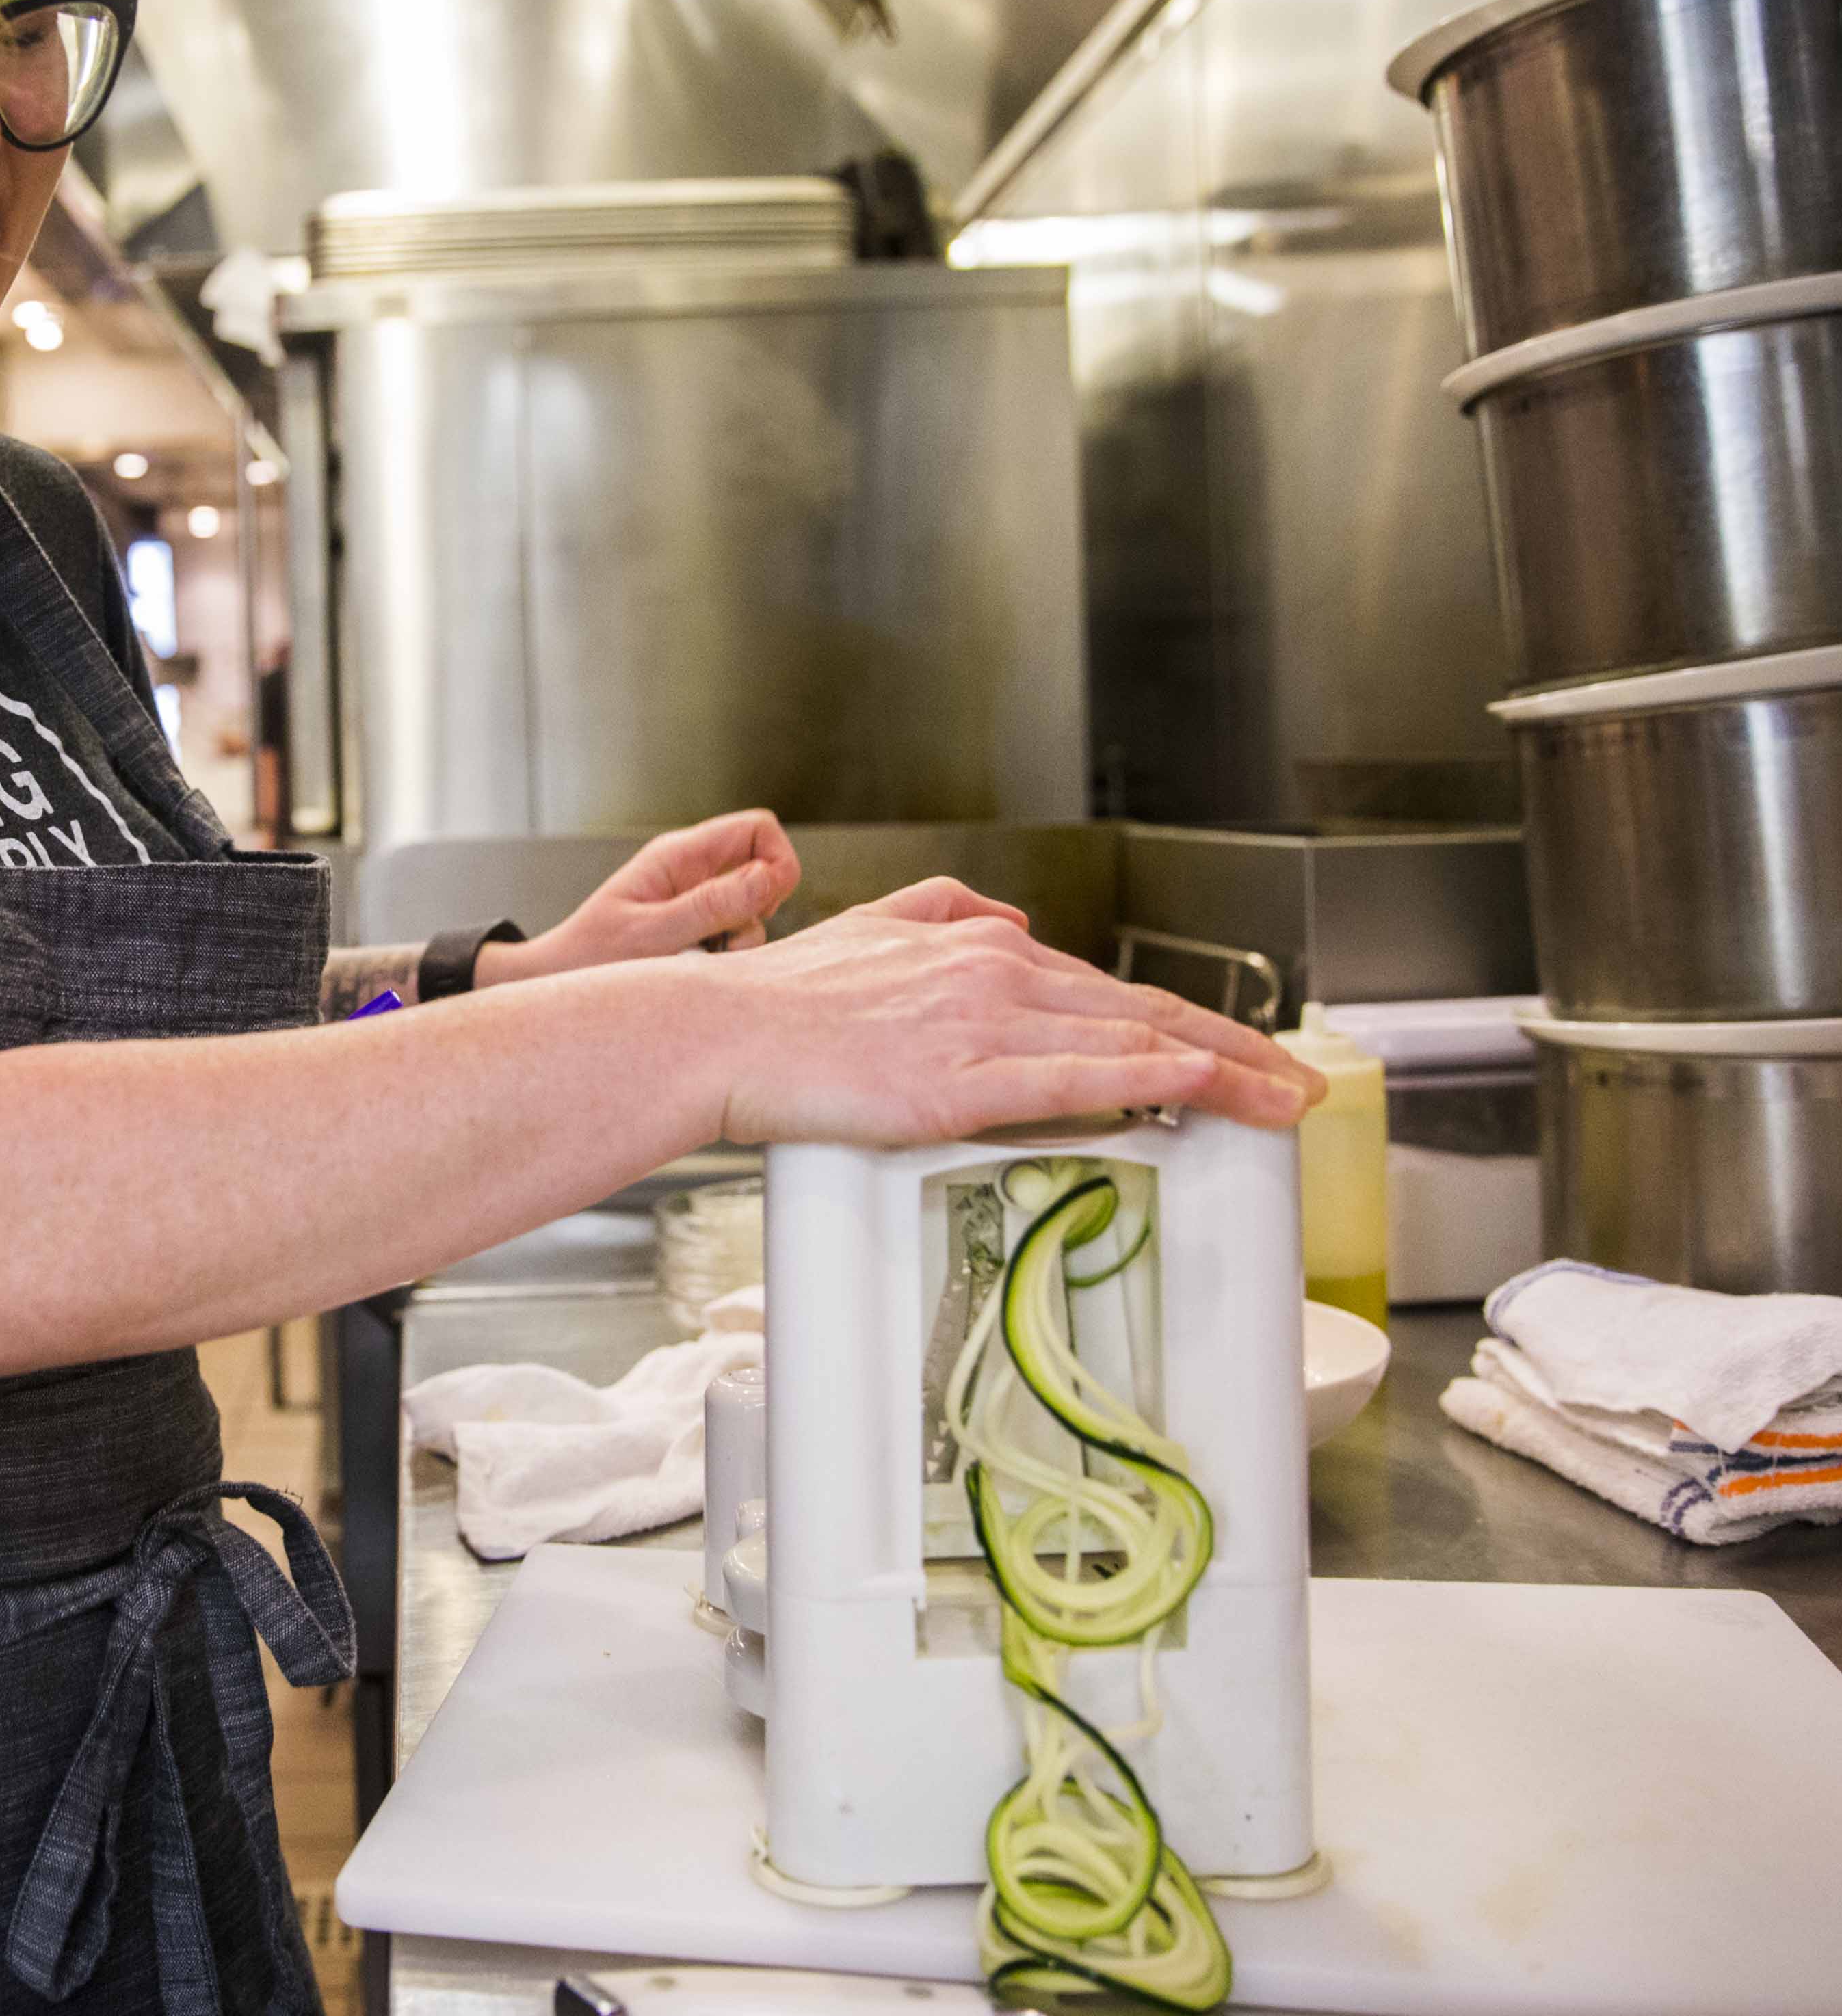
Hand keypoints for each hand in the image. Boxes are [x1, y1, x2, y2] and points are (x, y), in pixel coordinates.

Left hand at [482, 811, 801, 985]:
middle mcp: (693, 871)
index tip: (766, 905)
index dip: (778, 862)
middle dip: (760, 909)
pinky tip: (690, 971)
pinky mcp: (695, 929)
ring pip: (753, 910)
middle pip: (763, 868)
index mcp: (680, 855)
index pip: (757, 829)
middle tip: (727, 941)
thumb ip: (710, 907)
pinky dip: (725, 957)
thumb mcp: (650, 935)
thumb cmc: (589, 957)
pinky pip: (734, 935)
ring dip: (740, 941)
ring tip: (693, 962)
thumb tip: (771, 878)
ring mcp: (695, 900)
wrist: (554, 982)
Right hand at [696, 875, 1322, 1146]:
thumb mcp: (874, 926)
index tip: (1240, 1050)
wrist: (716, 1031)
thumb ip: (944, 911)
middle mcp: (996, 972)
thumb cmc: (780, 1001)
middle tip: (1300, 1085)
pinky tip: (1209, 1089)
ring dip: (1227, 1071)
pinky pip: (1083, 1078)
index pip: (1109, 988)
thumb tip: (1012, 919)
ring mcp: (983, 1026)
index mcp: (979, 945)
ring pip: (1133, 1043)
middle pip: (1143, 1012)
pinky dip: (1160, 1078)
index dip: (1188, 1021)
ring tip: (1285, 1104)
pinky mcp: (959, 1081)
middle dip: (1238, 1049)